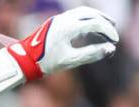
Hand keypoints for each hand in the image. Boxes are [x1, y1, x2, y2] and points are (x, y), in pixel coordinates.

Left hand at [2, 6, 118, 80]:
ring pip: (82, 12)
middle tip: (114, 29)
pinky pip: (74, 16)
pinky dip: (85, 19)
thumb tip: (110, 49)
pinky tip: (89, 29)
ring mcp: (58, 19)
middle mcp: (64, 19)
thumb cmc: (46, 62)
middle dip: (104, 21)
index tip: (115, 41)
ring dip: (95, 17)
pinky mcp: (55, 22)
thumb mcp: (71, 60)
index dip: (108, 31)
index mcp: (68, 28)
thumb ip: (91, 54)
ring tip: (105, 26)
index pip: (95, 23)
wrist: (24, 60)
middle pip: (90, 13)